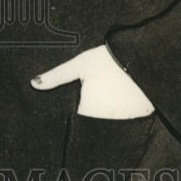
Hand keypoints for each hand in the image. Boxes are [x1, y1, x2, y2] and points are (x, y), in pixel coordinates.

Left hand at [31, 45, 153, 118]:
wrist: (147, 58)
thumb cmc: (110, 60)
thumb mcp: (80, 64)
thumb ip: (56, 76)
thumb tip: (34, 84)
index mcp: (87, 111)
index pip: (73, 119)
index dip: (71, 110)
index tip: (75, 98)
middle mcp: (105, 121)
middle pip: (90, 120)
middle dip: (89, 109)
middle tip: (96, 88)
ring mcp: (123, 121)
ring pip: (107, 119)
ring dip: (105, 109)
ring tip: (109, 89)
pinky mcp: (138, 117)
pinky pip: (123, 117)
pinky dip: (121, 108)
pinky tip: (122, 93)